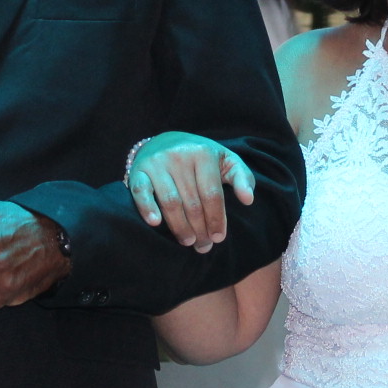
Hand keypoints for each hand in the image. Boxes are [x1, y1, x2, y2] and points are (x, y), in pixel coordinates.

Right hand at [128, 133, 256, 251]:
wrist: (166, 141)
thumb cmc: (201, 158)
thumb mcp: (225, 160)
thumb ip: (241, 177)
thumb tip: (248, 199)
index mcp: (203, 154)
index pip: (212, 194)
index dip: (216, 219)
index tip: (218, 238)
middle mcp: (179, 156)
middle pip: (192, 202)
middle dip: (200, 229)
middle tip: (203, 246)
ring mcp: (157, 163)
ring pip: (170, 202)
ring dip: (180, 227)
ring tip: (188, 241)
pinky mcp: (139, 170)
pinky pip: (141, 191)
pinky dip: (147, 208)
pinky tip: (155, 223)